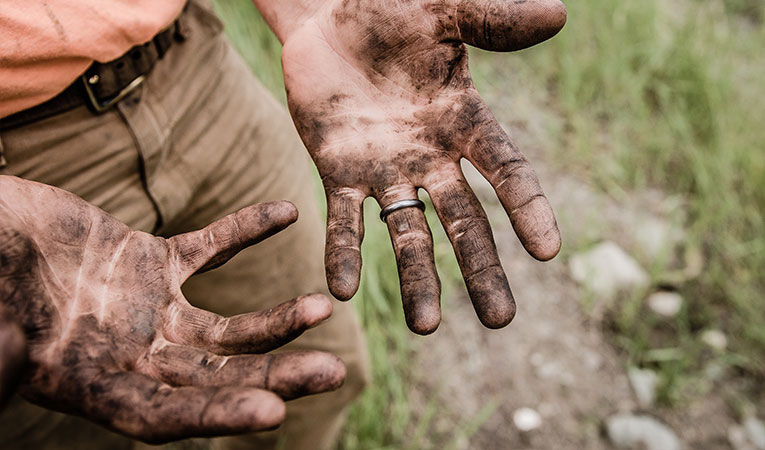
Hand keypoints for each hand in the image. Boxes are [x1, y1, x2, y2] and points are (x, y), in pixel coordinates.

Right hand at [0, 176, 345, 442]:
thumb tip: (11, 362)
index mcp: (90, 383)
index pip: (162, 415)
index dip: (215, 416)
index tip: (273, 414)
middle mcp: (130, 355)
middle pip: (215, 377)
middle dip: (273, 377)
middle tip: (333, 373)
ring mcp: (148, 310)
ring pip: (226, 327)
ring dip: (275, 320)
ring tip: (322, 307)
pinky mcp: (153, 262)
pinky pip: (210, 247)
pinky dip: (245, 230)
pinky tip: (286, 211)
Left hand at [277, 0, 565, 333]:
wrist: (328, 18)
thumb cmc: (390, 10)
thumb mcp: (442, 11)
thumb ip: (493, 20)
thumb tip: (557, 14)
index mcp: (464, 121)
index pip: (506, 170)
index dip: (528, 208)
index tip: (549, 251)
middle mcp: (430, 156)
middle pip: (464, 221)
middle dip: (480, 269)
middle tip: (500, 321)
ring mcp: (385, 170)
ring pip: (407, 233)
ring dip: (416, 278)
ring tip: (424, 328)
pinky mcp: (337, 171)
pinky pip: (342, 219)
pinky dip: (343, 252)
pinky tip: (342, 291)